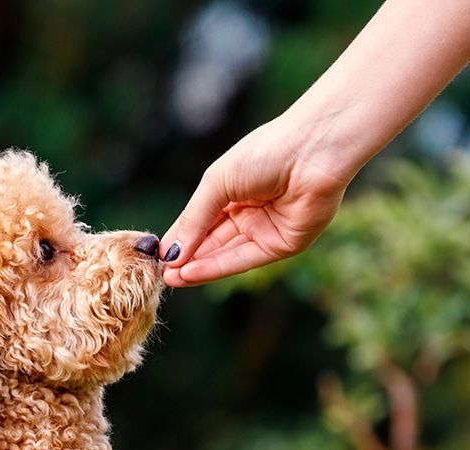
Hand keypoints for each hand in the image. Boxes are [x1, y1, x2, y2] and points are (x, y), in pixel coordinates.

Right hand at [161, 116, 349, 286]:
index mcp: (234, 191)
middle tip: (159, 273)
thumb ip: (194, 220)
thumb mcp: (217, 184)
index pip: (201, 221)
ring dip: (198, 267)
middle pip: (212, 242)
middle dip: (186, 258)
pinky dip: (217, 268)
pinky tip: (192, 273)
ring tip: (170, 278)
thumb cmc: (264, 153)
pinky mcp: (283, 245)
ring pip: (226, 254)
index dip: (180, 239)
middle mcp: (249, 212)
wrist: (312, 150)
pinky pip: (245, 259)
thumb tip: (170, 252)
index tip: (157, 256)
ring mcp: (266, 230)